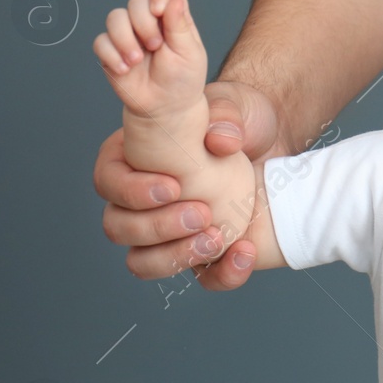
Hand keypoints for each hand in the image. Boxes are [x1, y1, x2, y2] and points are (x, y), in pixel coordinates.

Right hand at [92, 0, 205, 118]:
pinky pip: (100, 41)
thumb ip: (180, 26)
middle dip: (143, 23)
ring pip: (114, 17)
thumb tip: (174, 1)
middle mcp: (149, 22)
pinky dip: (111, 54)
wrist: (165, 107)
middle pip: (136, 0)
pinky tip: (125, 69)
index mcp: (173, 18)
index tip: (159, 10)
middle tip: (155, 46)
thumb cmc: (182, 80)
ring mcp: (128, 35)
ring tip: (137, 60)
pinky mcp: (111, 50)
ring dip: (125, 39)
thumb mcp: (190, 54)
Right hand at [94, 75, 286, 290]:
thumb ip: (224, 115)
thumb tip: (221, 140)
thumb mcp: (233, 105)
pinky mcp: (202, 252)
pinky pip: (202, 277)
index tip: (173, 186)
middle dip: (157, 227)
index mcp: (131, 157)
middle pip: (118, 227)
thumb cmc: (239, 119)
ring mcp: (168, 231)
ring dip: (176, 256)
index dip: (132, 191)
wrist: (275, 143)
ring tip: (216, 238)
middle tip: (201, 213)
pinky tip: (244, 254)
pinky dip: (222, 274)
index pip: (107, 181)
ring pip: (144, 262)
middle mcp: (140, 200)